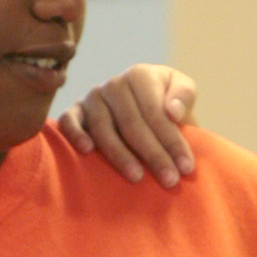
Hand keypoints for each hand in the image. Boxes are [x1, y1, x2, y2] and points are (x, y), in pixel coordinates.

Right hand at [55, 65, 198, 186]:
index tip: (186, 168)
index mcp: (140, 75)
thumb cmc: (166, 102)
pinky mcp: (75, 111)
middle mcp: (114, 84)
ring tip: (137, 178)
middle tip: (170, 181)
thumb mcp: (183, 91)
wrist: (144, 106)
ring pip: (103, 128)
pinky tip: (87, 151)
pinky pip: (69, 121)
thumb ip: (184, 96)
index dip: (172, 141)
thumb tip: (172, 111)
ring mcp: (92, 97)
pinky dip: (75, 134)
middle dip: (153, 155)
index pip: (156, 113)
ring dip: (120, 155)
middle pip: (132, 124)